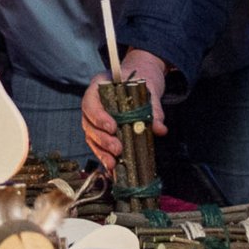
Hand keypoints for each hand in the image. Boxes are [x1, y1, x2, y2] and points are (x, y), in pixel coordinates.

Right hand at [79, 49, 169, 170]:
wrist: (137, 80)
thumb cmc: (139, 82)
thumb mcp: (148, 91)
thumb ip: (153, 109)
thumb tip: (159, 129)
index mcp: (98, 88)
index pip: (90, 103)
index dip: (98, 117)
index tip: (112, 128)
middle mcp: (92, 104)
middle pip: (89, 124)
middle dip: (102, 139)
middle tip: (117, 149)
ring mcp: (94, 119)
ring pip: (91, 137)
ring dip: (101, 152)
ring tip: (113, 163)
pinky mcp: (100, 132)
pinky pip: (98, 145)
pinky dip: (104, 156)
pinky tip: (112, 168)